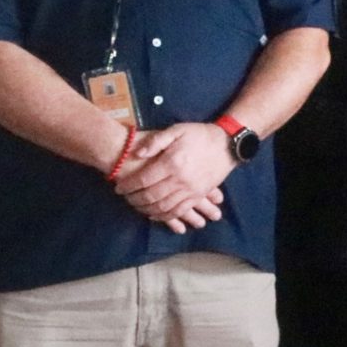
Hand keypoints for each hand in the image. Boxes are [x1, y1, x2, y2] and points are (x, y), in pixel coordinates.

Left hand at [115, 124, 237, 230]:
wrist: (228, 145)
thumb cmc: (200, 135)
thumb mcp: (177, 130)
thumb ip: (155, 141)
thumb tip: (137, 154)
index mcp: (172, 163)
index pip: (143, 180)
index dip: (128, 186)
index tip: (118, 187)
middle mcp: (180, 180)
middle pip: (151, 196)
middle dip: (134, 199)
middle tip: (125, 197)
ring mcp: (191, 190)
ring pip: (163, 207)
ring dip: (146, 209)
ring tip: (136, 206)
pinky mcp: (198, 195)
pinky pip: (179, 211)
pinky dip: (165, 216)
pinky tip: (154, 214)